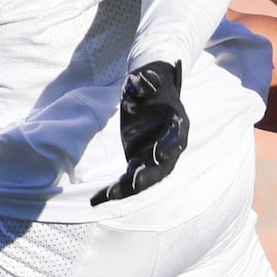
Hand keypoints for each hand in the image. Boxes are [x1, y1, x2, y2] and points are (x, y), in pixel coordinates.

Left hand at [94, 59, 188, 203]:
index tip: (159, 155)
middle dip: (144, 177)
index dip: (168, 147)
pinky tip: (98, 197)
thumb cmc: (151, 83)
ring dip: (125, 189)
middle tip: (129, 185)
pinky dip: (116, 188)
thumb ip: (147, 82)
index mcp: (178, 125)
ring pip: (143, 178)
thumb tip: (142, 79)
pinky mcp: (140, 160)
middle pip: (160, 167)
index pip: (175, 139)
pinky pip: (129, 179)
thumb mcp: (149, 79)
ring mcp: (154, 156)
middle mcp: (170, 146)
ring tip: (104, 196)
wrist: (152, 88)